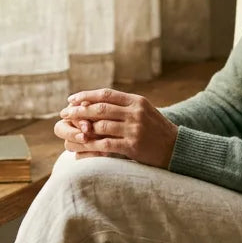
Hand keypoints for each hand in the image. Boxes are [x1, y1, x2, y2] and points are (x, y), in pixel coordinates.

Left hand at [57, 88, 178, 167]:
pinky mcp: (133, 146)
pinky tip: (81, 148)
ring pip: (100, 126)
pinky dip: (91, 146)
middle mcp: (135, 113)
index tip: (71, 99)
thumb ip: (123, 105)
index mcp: (136, 101)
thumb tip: (95, 102)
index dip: (86, 95)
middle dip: (79, 110)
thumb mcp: (143, 110)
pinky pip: (106, 145)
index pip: (106, 94)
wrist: (176, 148)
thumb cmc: (156, 129)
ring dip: (82, 128)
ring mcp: (135, 129)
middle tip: (64, 113)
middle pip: (100, 108)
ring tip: (70, 131)